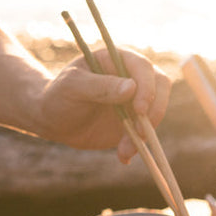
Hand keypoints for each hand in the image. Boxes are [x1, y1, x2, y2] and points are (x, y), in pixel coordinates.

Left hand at [37, 48, 171, 162]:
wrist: (55, 121)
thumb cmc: (58, 95)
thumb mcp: (73, 87)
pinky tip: (123, 156)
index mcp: (118, 59)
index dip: (147, 87)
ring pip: (156, 113)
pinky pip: (146, 133)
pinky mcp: (136, 121)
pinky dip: (137, 146)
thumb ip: (100, 86)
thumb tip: (132, 88)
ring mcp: (136, 100)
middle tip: (141, 131)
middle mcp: (132, 77)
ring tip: (124, 150)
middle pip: (160, 88)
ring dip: (144, 134)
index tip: (140, 109)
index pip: (143, 68)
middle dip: (154, 111)